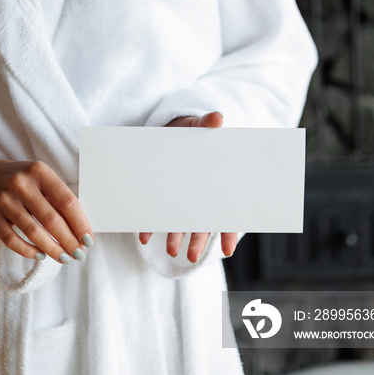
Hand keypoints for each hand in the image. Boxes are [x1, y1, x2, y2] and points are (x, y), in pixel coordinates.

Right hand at [0, 153, 93, 262]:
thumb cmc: (17, 178)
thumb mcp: (38, 177)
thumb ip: (56, 195)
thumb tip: (78, 225)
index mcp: (39, 172)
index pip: (67, 201)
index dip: (80, 223)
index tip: (88, 239)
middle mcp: (21, 184)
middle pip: (52, 220)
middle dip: (69, 241)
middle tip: (78, 254)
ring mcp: (4, 200)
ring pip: (33, 232)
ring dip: (52, 249)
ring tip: (64, 258)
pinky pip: (12, 240)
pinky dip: (28, 250)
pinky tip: (40, 255)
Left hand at [138, 111, 238, 262]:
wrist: (171, 131)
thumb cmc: (191, 131)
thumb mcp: (197, 125)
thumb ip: (206, 123)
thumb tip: (217, 118)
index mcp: (216, 184)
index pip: (227, 213)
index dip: (228, 232)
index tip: (227, 250)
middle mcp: (201, 197)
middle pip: (204, 224)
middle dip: (198, 241)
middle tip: (190, 256)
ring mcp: (182, 199)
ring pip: (183, 224)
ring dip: (177, 238)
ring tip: (171, 251)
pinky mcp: (164, 196)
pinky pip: (160, 215)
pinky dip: (152, 226)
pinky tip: (145, 235)